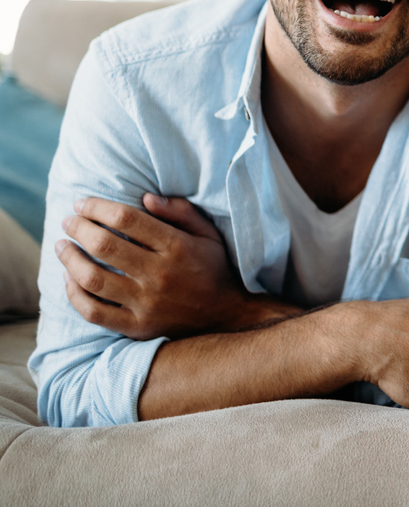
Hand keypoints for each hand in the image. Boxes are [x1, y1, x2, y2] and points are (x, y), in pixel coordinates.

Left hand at [57, 195, 287, 339]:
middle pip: (104, 245)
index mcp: (177, 247)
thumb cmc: (215, 269)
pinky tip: (69, 280)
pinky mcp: (138, 327)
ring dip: (70, 259)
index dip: (97, 207)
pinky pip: (95, 312)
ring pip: (93, 278)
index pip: (126, 219)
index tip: (82, 203)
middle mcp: (159, 274)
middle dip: (78, 228)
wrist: (229, 316)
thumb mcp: (208, 234)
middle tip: (68, 222)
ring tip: (62, 247)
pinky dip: (75, 295)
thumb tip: (145, 197)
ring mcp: (146, 304)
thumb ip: (181, 212)